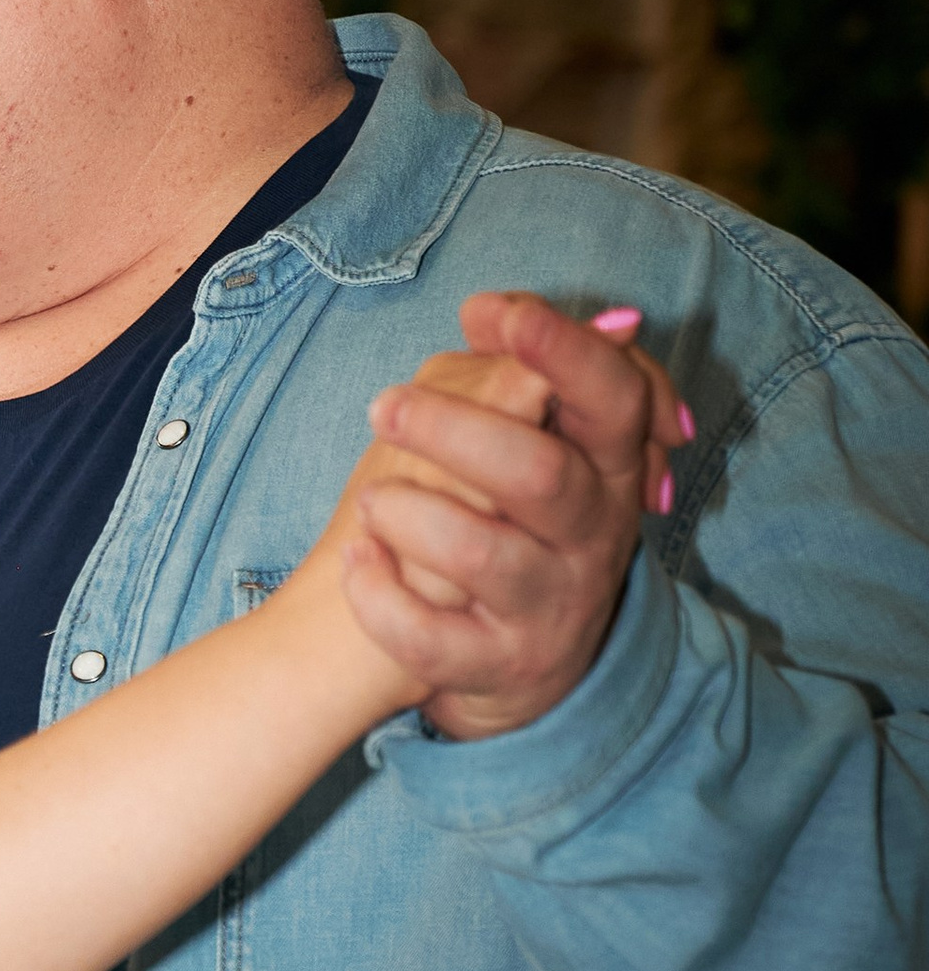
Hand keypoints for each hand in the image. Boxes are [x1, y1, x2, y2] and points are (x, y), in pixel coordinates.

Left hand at [342, 293, 681, 740]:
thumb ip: (517, 371)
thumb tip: (490, 307)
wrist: (503, 655)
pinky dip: (379, 597)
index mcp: (605, 465)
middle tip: (384, 407)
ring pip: (482, 555)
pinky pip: (431, 640)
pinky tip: (359, 560)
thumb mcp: (535, 442)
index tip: (489, 313)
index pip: (611, 397)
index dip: (561, 350)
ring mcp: (544, 604)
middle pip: (539, 473)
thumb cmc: (512, 519)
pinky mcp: (494, 663)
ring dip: (410, 515)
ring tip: (371, 500)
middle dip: (454, 431)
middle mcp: (590, 536)